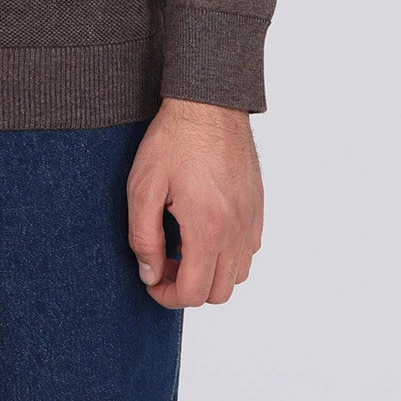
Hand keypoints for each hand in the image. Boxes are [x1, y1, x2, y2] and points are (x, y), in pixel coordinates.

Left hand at [126, 96, 263, 307]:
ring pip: (237, 276)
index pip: (192, 293)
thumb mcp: (143, 187)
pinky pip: (249, 251)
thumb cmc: (174, 140)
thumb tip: (149, 274)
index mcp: (207, 229)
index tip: (150, 280)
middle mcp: (236, 231)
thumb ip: (143, 238)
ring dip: (210, 274)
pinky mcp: (258, 208)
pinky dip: (228, 256)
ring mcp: (251, 220)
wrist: (209, 104)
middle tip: (163, 264)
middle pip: (218, 293)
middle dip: (187, 289)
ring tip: (183, 249)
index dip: (166, 297)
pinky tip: (204, 232)